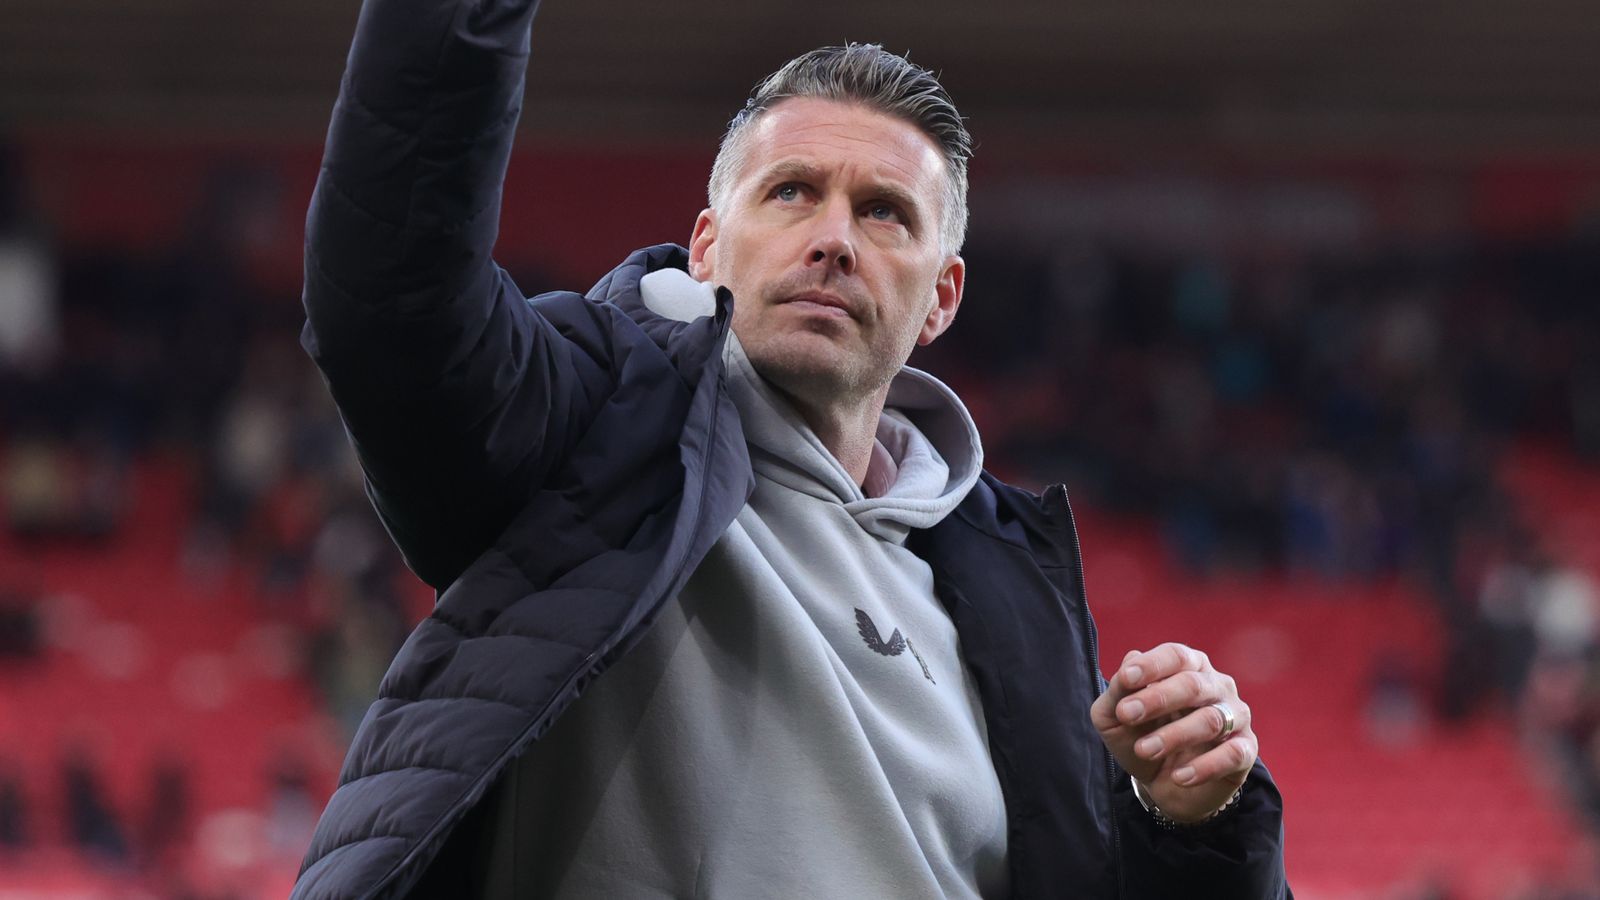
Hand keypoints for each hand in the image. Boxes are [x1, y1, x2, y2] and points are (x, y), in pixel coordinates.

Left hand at [1091, 642, 1256, 822]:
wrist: (1161, 784)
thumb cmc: (1140, 736)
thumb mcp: (1116, 717)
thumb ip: (1119, 690)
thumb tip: (1130, 660)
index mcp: (1187, 667)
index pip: (1176, 656)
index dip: (1152, 665)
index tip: (1127, 679)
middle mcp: (1216, 686)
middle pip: (1192, 684)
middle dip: (1158, 699)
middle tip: (1127, 715)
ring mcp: (1235, 717)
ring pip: (1211, 719)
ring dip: (1174, 735)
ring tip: (1144, 750)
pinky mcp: (1245, 750)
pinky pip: (1232, 754)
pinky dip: (1205, 766)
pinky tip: (1179, 777)